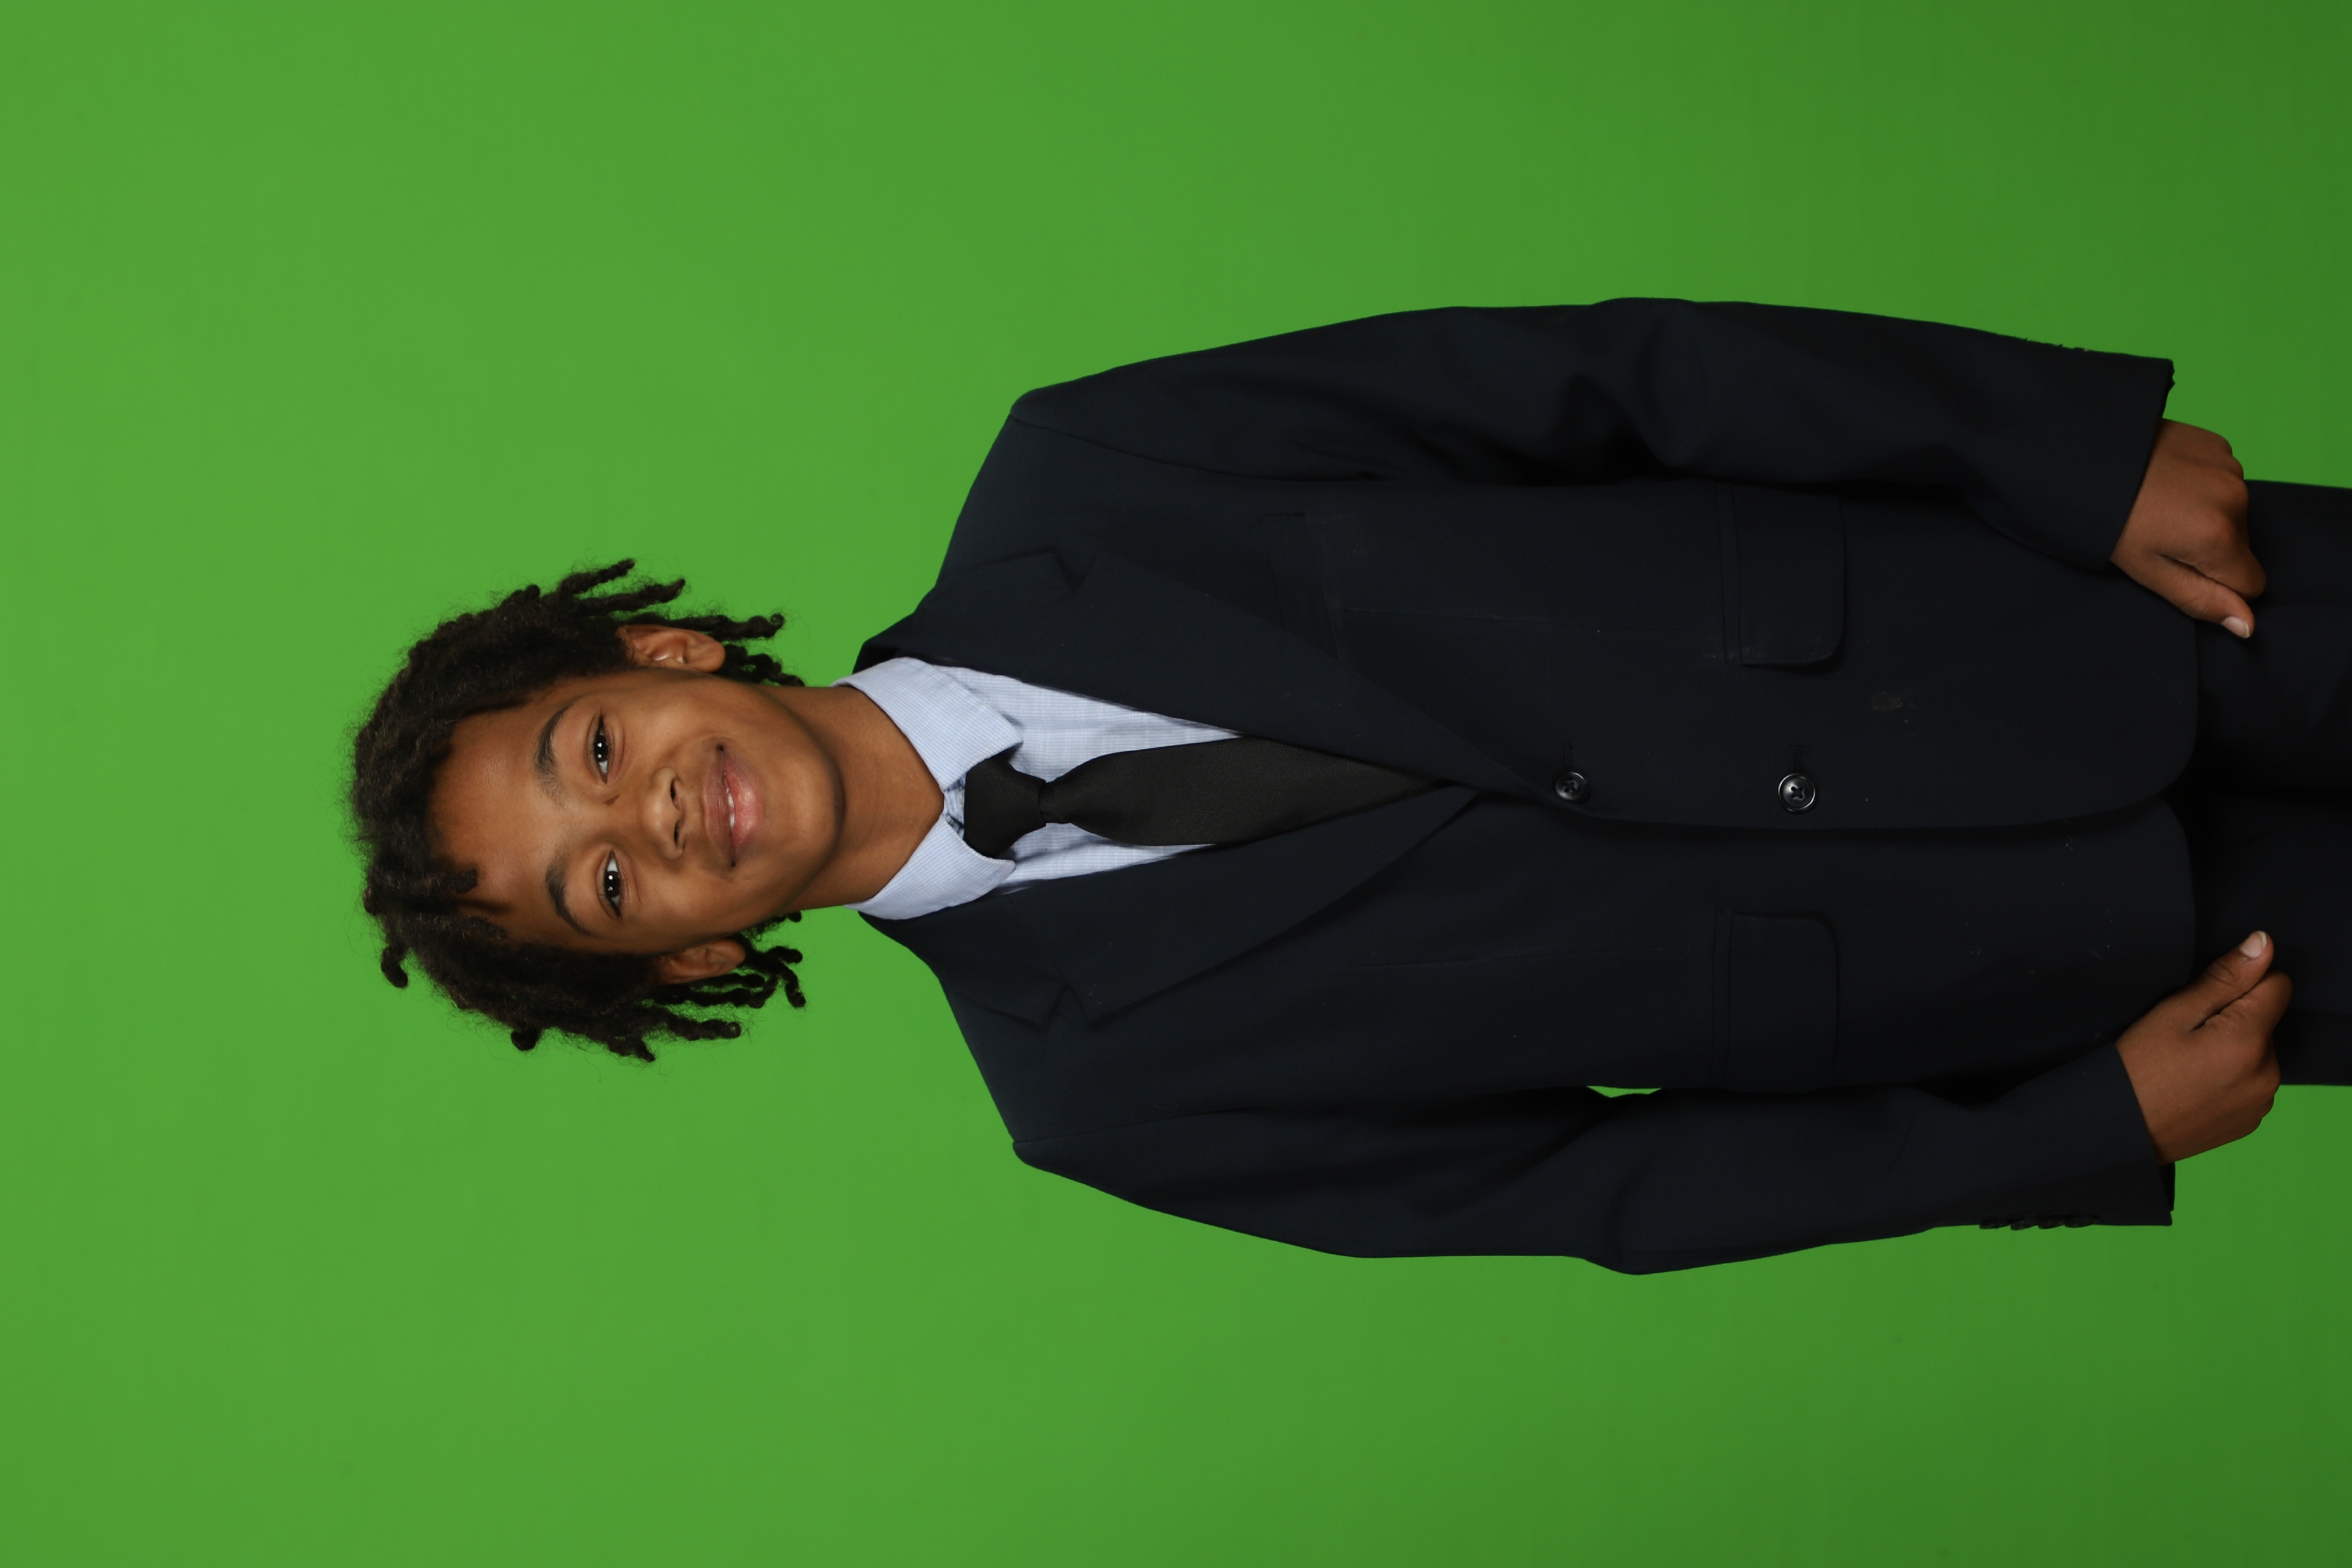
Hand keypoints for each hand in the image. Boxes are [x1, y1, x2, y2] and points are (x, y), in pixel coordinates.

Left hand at [2111, 420, 2260, 635]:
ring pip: (2234, 513)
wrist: (2083, 462)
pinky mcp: (2218, 445)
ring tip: (2161, 507)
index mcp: (2219, 536)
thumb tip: (2246, 626)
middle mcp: (2235, 499)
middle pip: (2242, 547)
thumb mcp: (2148, 571)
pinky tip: (2167, 482)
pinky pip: (2223, 480)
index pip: (2252, 584)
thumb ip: (2201, 599)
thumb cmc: (2110, 524)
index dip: (2219, 586)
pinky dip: (2202, 486)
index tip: (2182, 570)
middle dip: (2211, 549)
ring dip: (2207, 515)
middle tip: (2162, 535)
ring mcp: (2229, 468)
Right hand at [2116, 931, 2289, 1161]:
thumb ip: (2224, 979)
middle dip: (2234, 1019)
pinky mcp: (2251, 1120)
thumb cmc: (2136, 1069)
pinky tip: (2194, 1085)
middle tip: (2185, 1037)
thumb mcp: (2171, 1014)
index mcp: (2249, 1040)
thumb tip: (2263, 944)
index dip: (2242, 983)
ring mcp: (2262, 1101)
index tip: (2204, 1000)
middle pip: (2265, 1021)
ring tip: (2187, 1064)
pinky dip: (2230, 1078)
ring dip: (2234, 1049)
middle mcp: (2268, 1073)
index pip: (2277, 985)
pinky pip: (2252, 1082)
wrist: (2119, 1132)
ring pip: (2258, 1052)